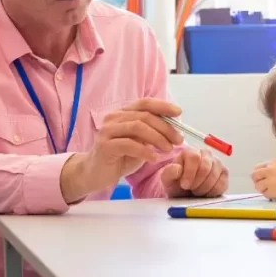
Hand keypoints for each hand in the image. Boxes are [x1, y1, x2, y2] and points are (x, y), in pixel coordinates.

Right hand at [61, 98, 182, 202]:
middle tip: (178, 140)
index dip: (163, 106)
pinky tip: (154, 158)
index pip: (145, 103)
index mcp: (123, 113)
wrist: (96, 173)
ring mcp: (107, 131)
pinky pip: (129, 144)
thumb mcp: (140, 142)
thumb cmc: (121, 156)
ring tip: (168, 149)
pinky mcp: (105, 146)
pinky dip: (145, 151)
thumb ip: (152, 132)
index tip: (179, 113)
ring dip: (157, 138)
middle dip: (165, 127)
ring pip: (138, 127)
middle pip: (144, 116)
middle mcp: (114, 118)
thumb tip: (175, 127)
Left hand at [161, 148, 227, 197]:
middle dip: (197, 182)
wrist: (186, 192)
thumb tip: (176, 168)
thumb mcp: (168, 180)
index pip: (194, 157)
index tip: (184, 185)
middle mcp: (206, 154)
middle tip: (191, 189)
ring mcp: (217, 163)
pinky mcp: (224, 174)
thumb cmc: (177, 183)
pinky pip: (222, 183)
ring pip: (214, 176)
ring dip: (204, 188)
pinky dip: (213, 191)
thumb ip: (169, 173)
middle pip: (206, 167)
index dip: (190, 173)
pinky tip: (206, 193)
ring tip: (196, 191)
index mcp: (191, 152)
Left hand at [251, 160, 275, 200]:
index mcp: (273, 162)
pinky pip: (265, 194)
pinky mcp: (271, 191)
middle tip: (265, 185)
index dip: (260, 174)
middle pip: (254, 176)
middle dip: (258, 181)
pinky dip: (269, 195)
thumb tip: (264, 174)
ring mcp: (268, 181)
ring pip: (258, 186)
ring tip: (274, 190)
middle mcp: (269, 170)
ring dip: (263, 189)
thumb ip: (274, 168)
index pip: (258, 167)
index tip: (263, 178)